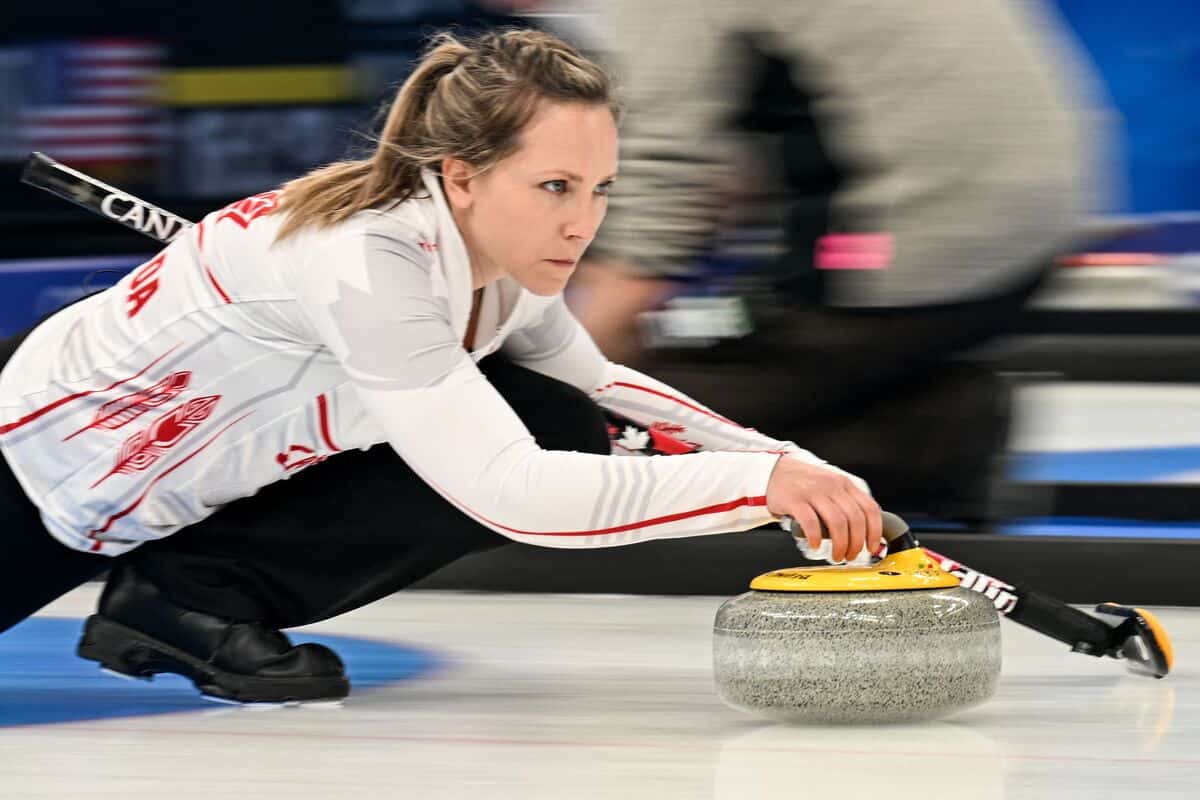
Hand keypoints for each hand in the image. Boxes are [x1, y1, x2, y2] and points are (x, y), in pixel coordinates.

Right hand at [766, 456, 881, 562]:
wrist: (772, 471)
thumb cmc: (801, 482)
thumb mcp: (830, 484)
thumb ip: (844, 501)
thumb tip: (861, 530)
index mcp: (844, 484)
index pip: (869, 508)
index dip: (875, 531)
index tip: (872, 546)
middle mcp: (832, 486)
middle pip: (855, 519)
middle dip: (856, 543)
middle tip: (851, 556)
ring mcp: (813, 492)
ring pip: (837, 523)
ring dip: (840, 545)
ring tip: (836, 556)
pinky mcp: (795, 500)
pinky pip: (811, 523)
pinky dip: (816, 538)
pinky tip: (815, 544)